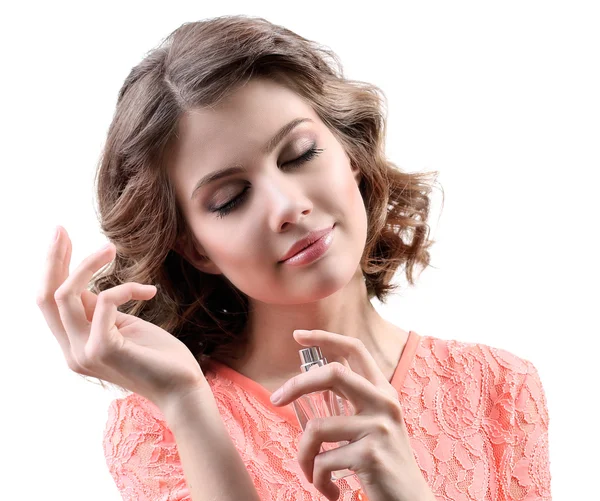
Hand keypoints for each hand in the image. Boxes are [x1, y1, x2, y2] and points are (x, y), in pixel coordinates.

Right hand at [36, 226, 207, 412]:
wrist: (182, 389)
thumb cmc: (158, 356)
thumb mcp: (123, 326)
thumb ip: (97, 311)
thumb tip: (82, 284)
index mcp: (74, 346)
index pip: (49, 303)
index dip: (52, 268)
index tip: (62, 239)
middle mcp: (71, 352)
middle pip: (45, 296)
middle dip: (53, 258)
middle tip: (61, 229)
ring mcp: (84, 353)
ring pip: (66, 294)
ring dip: (88, 264)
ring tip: (111, 248)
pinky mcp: (104, 349)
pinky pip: (104, 301)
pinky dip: (126, 288)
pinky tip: (149, 290)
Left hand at [269, 329, 433, 500]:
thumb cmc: (383, 463)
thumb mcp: (374, 423)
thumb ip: (351, 400)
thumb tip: (310, 379)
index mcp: (383, 391)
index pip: (354, 349)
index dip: (324, 337)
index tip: (297, 335)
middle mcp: (384, 402)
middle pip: (332, 373)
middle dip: (296, 384)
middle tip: (275, 399)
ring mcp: (379, 427)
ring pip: (316, 428)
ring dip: (303, 455)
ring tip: (310, 473)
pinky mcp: (371, 455)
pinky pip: (323, 462)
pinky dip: (317, 480)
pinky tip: (330, 490)